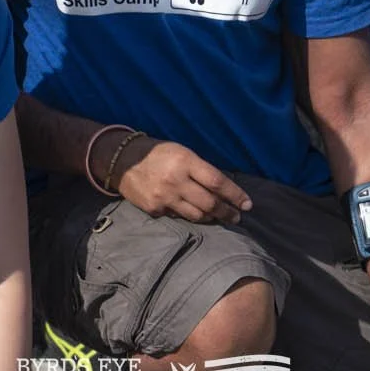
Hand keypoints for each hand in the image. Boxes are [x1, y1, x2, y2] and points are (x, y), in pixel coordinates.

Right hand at [113, 141, 253, 224]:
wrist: (122, 160)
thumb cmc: (157, 153)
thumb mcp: (181, 152)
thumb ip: (200, 169)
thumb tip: (222, 188)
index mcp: (185, 161)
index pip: (217, 182)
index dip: (235, 195)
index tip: (248, 204)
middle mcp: (176, 181)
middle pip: (209, 203)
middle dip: (227, 212)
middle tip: (237, 217)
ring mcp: (164, 197)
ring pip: (196, 215)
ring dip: (212, 218)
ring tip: (221, 218)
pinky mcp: (154, 209)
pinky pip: (178, 216)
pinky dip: (189, 216)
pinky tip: (195, 214)